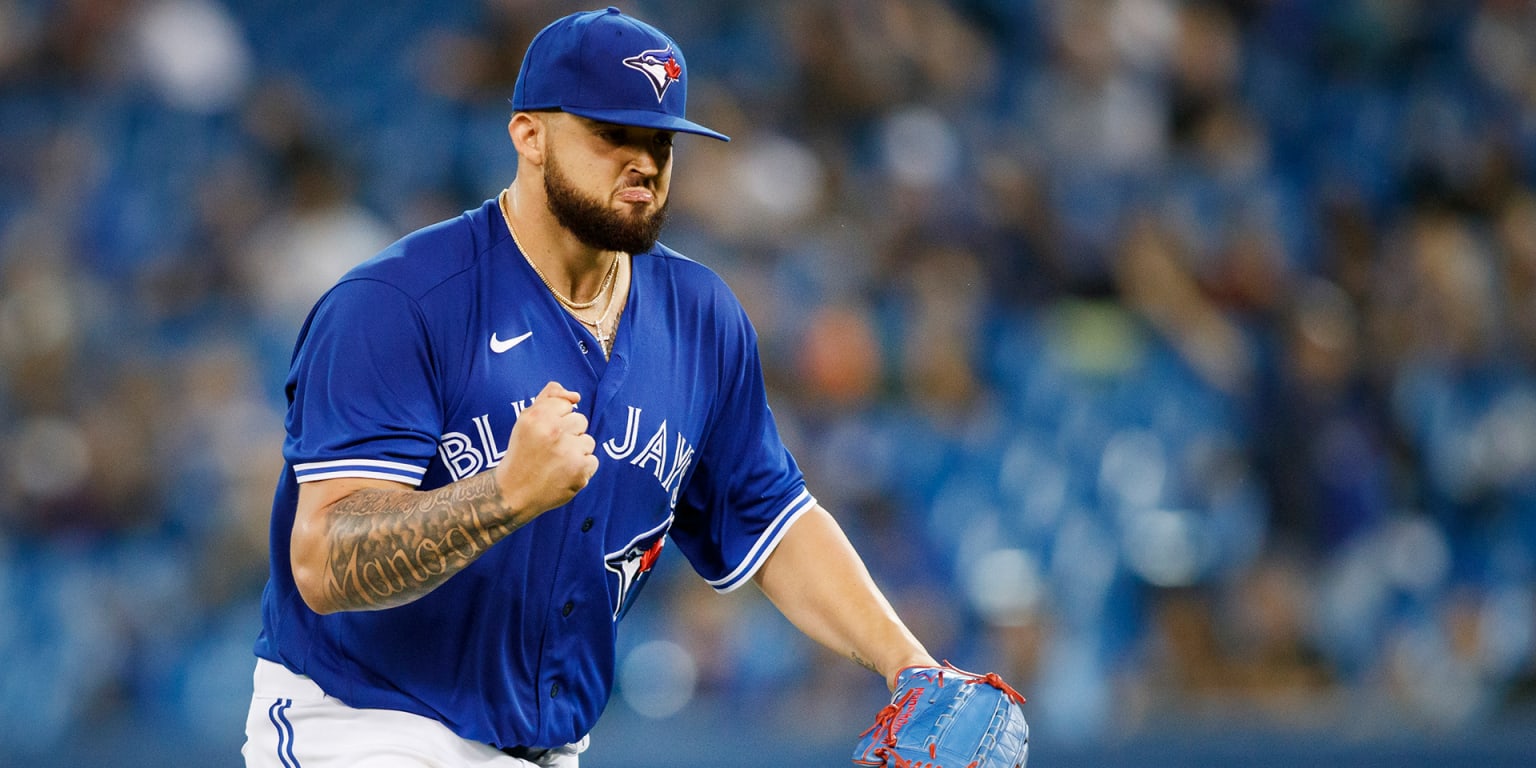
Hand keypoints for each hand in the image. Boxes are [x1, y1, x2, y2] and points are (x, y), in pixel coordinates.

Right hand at [495, 381, 598, 517]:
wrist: (514, 493)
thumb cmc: (523, 453)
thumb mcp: (526, 419)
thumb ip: (549, 398)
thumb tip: (575, 396)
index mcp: (539, 416)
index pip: (566, 404)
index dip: (557, 419)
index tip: (545, 433)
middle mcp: (554, 431)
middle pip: (581, 420)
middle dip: (569, 433)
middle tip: (550, 449)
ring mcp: (568, 451)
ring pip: (588, 441)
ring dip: (576, 451)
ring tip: (556, 462)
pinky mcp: (580, 470)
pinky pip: (592, 461)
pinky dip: (581, 469)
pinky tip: (563, 474)